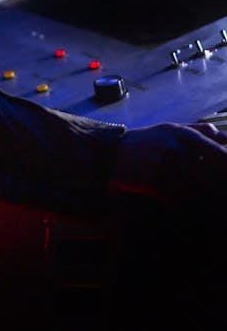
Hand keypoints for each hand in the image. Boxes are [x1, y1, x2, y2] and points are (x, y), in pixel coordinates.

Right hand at [109, 120, 226, 202]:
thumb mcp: (172, 129)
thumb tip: (224, 137)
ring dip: (196, 196)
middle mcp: (177, 149)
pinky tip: (178, 199)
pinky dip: (179, 201)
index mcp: (185, 136)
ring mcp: (164, 167)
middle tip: (214, 190)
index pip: (220, 154)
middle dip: (215, 186)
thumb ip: (199, 131)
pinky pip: (175, 198)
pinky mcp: (154, 183)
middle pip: (210, 176)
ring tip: (197, 198)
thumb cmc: (149, 140)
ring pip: (194, 191)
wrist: (115, 151)